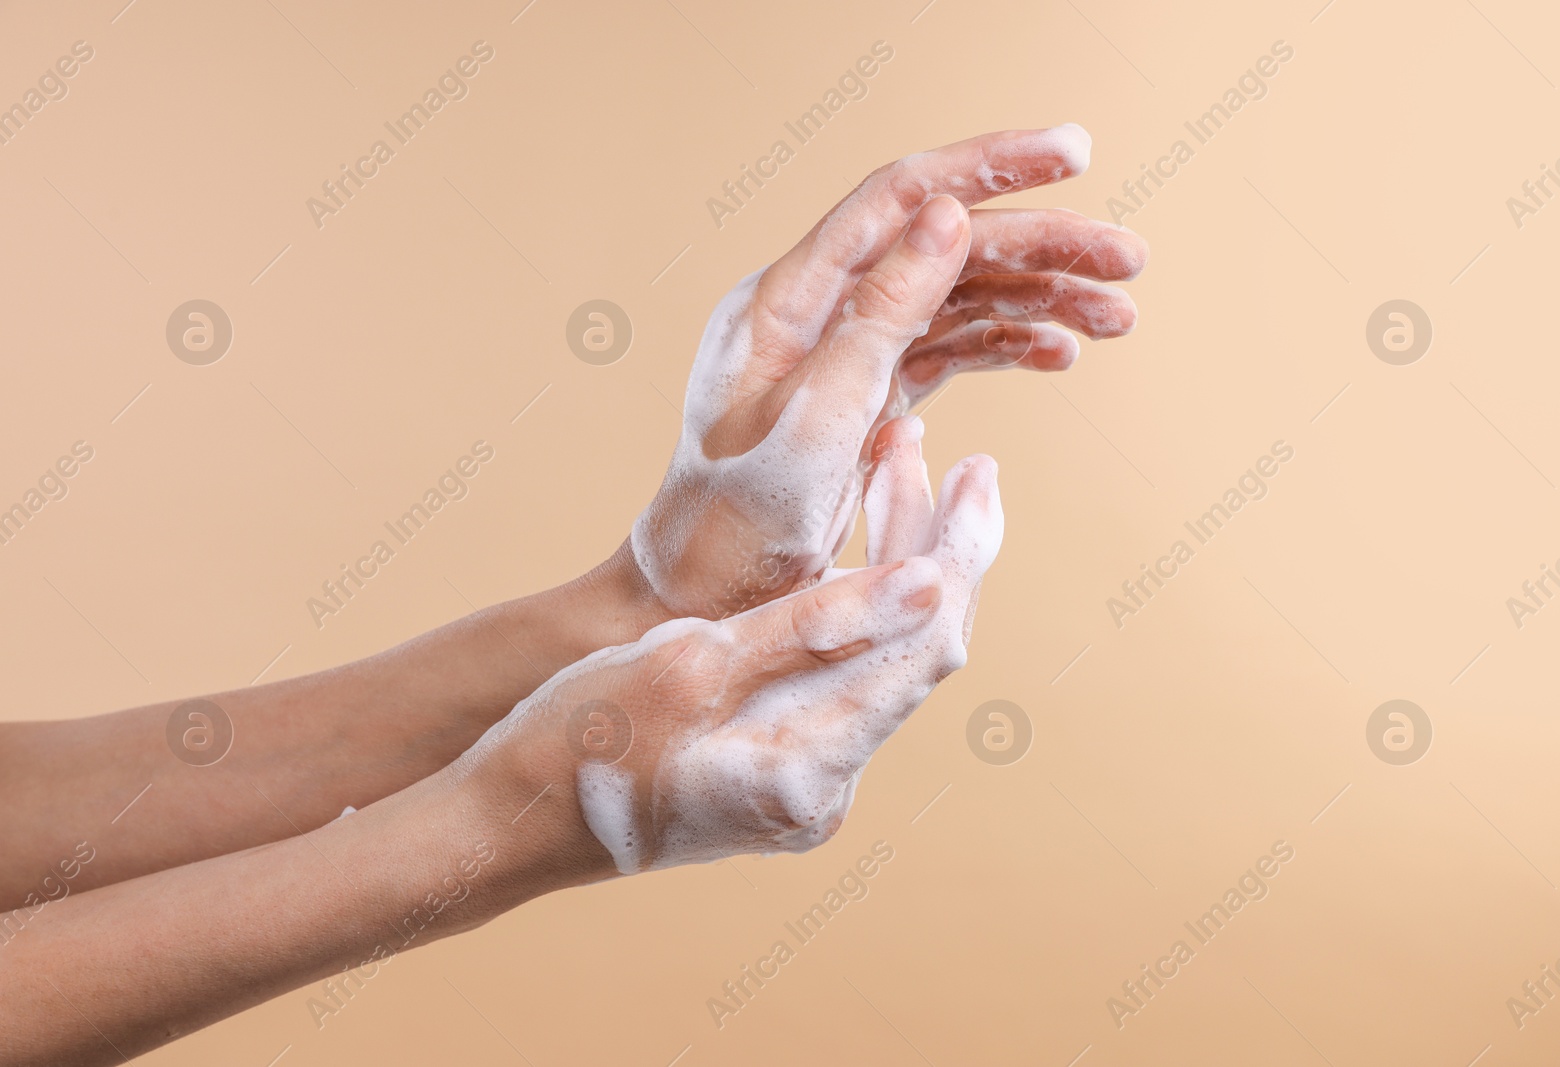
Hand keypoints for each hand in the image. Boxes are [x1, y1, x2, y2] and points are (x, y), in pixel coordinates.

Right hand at [473, 418, 997, 871]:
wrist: (501, 825)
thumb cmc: (572, 742)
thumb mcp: (689, 667)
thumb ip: (813, 628)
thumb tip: (929, 584)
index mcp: (808, 769)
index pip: (923, 646)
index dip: (959, 551)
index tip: (978, 470)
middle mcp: (824, 789)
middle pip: (914, 653)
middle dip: (934, 547)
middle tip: (950, 454)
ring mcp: (801, 785)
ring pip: (881, 662)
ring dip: (895, 568)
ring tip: (897, 472)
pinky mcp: (775, 770)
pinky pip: (841, 679)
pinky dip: (851, 608)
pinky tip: (847, 553)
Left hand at [628, 125, 1144, 619]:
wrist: (704, 597)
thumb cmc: (736, 524)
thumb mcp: (815, 424)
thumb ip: (878, 318)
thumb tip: (947, 214)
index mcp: (788, 299)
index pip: (899, 198)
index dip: (989, 165)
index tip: (1076, 153)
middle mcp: (818, 310)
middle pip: (945, 245)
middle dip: (1041, 244)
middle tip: (1129, 260)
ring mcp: (844, 349)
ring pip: (957, 296)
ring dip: (1040, 299)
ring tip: (1118, 317)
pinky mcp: (867, 393)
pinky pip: (949, 348)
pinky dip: (1008, 345)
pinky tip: (1061, 353)